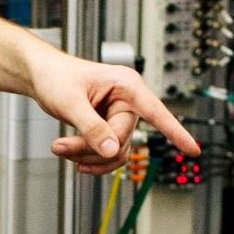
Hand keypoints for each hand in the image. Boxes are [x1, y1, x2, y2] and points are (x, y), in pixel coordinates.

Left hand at [25, 42, 201, 178]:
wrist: (41, 75)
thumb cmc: (55, 77)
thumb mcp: (71, 103)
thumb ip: (92, 128)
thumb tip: (113, 151)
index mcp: (126, 85)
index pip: (157, 112)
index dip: (175, 132)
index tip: (192, 150)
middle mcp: (128, 101)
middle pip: (123, 140)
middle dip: (91, 149)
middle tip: (60, 147)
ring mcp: (119, 115)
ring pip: (116, 152)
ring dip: (88, 156)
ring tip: (59, 148)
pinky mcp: (110, 127)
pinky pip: (109, 153)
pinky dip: (90, 158)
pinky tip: (73, 157)